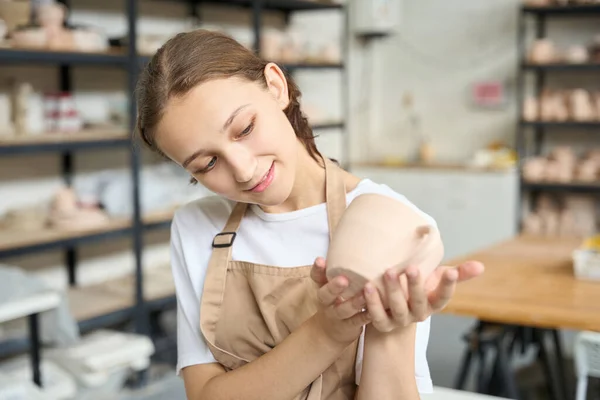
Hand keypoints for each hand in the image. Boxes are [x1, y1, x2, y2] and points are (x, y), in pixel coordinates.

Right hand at [310, 258, 371, 344]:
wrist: (330, 331)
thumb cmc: (336, 299)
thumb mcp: (333, 285)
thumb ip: (342, 269)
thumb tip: (359, 243)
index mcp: (322, 287)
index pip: (316, 277)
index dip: (317, 269)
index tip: (320, 260)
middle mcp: (326, 302)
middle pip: (325, 295)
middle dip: (334, 287)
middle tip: (343, 279)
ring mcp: (336, 315)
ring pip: (342, 310)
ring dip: (353, 302)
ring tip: (364, 294)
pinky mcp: (347, 327)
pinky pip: (355, 322)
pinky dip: (364, 317)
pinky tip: (372, 311)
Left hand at [364, 261, 483, 331]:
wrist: (393, 314)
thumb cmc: (418, 291)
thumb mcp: (436, 280)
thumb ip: (457, 274)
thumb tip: (481, 266)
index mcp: (433, 303)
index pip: (444, 297)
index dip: (449, 286)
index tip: (450, 272)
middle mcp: (418, 314)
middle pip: (419, 302)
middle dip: (416, 285)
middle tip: (412, 268)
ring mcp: (400, 321)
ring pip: (398, 308)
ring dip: (393, 291)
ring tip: (388, 272)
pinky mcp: (383, 324)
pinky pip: (378, 316)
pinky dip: (373, 303)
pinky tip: (368, 287)